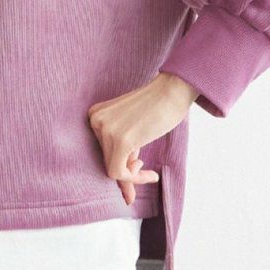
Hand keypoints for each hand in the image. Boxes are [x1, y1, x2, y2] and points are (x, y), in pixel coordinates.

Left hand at [87, 72, 198, 203]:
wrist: (174, 89)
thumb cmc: (160, 107)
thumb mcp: (133, 128)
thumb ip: (124, 147)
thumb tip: (124, 180)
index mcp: (96, 115)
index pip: (103, 149)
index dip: (121, 163)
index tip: (135, 172)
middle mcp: (96, 121)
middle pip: (107, 159)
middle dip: (128, 171)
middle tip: (148, 176)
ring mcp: (106, 130)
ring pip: (113, 169)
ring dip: (134, 176)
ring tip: (151, 173)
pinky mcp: (120, 141)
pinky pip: (119, 173)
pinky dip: (136, 179)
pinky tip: (152, 175)